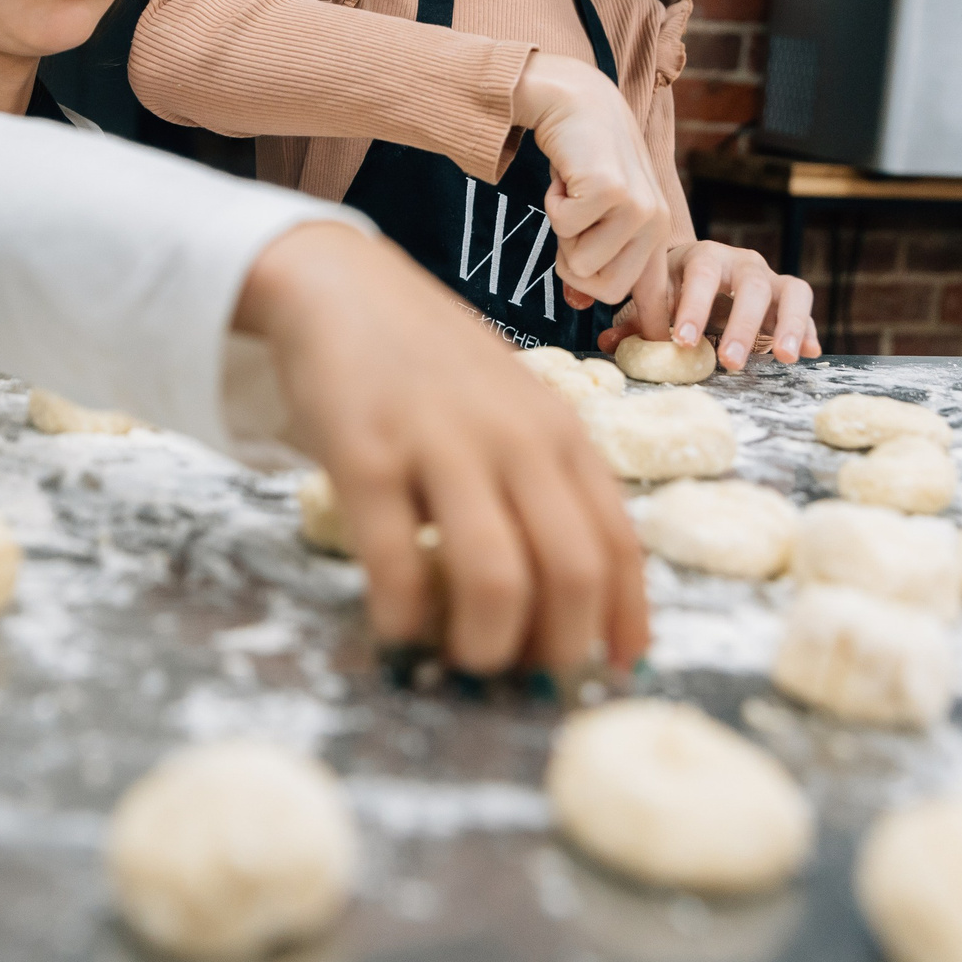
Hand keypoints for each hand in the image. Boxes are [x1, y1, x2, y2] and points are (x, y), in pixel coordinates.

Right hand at [236, 222, 646, 674]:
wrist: (340, 287)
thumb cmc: (433, 366)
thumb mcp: (516, 412)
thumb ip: (547, 486)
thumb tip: (575, 601)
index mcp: (563, 434)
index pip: (620, 546)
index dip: (621, 622)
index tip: (610, 671)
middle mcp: (516, 439)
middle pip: (572, 573)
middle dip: (555, 650)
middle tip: (522, 674)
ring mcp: (441, 444)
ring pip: (496, 577)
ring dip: (485, 644)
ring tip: (461, 657)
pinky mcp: (366, 455)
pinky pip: (396, 562)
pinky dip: (402, 617)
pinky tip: (396, 624)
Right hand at [509, 52, 670, 307]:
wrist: (577, 101)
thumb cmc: (584, 160)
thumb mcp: (595, 215)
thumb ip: (593, 258)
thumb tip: (578, 304)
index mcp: (657, 234)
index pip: (654, 296)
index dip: (650, 323)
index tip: (654, 345)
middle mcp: (655, 223)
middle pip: (605, 289)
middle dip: (574, 265)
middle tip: (572, 226)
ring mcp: (636, 206)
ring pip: (581, 261)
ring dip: (561, 229)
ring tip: (572, 193)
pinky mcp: (610, 190)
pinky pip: (563, 225)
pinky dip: (552, 202)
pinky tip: (567, 176)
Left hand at [600, 241, 820, 371]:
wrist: (701, 272)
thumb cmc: (674, 289)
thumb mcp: (656, 299)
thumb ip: (635, 321)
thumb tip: (608, 341)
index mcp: (703, 257)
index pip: (700, 275)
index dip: (692, 307)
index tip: (681, 342)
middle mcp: (741, 263)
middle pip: (752, 285)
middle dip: (742, 325)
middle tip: (730, 362)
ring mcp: (770, 277)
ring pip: (792, 291)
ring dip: (790, 325)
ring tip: (785, 358)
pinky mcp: (790, 296)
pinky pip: (806, 308)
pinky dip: (810, 330)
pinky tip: (811, 353)